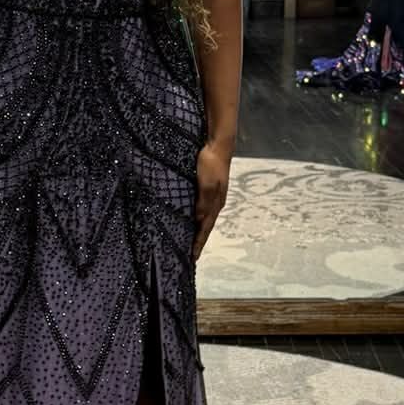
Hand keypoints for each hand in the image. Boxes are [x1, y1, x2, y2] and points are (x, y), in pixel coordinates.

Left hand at [193, 141, 231, 260]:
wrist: (217, 145)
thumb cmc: (211, 164)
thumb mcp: (207, 184)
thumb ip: (203, 202)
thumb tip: (199, 220)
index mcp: (215, 205)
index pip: (205, 229)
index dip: (198, 244)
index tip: (192, 259)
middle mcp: (214, 203)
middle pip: (204, 226)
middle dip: (197, 241)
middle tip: (187, 255)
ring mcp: (211, 196)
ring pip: (202, 218)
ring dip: (195, 230)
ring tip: (186, 240)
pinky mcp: (206, 188)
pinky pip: (199, 208)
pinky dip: (193, 217)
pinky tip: (187, 218)